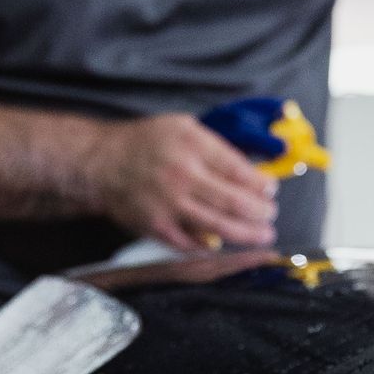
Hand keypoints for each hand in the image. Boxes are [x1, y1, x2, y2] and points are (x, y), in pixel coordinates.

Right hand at [91, 110, 278, 250]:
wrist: (102, 163)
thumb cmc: (146, 144)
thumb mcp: (182, 128)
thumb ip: (215, 147)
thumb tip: (251, 172)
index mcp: (191, 144)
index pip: (238, 169)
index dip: (260, 184)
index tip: (271, 191)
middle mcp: (182, 174)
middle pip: (234, 201)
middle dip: (260, 212)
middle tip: (270, 216)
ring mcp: (170, 203)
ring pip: (220, 225)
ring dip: (247, 233)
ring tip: (262, 234)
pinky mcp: (158, 226)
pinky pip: (193, 243)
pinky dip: (213, 245)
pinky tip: (226, 243)